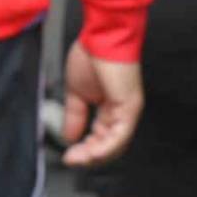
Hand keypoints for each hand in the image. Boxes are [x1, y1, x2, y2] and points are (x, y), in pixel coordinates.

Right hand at [61, 42, 142, 166]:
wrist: (101, 36)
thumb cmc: (91, 56)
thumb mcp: (76, 91)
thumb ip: (75, 114)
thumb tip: (68, 135)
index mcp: (110, 108)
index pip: (99, 137)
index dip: (84, 149)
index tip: (67, 155)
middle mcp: (122, 113)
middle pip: (108, 145)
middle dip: (88, 156)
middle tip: (71, 160)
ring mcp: (128, 111)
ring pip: (115, 144)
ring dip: (95, 155)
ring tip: (77, 158)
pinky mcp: (129, 108)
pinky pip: (119, 135)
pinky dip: (106, 147)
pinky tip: (92, 153)